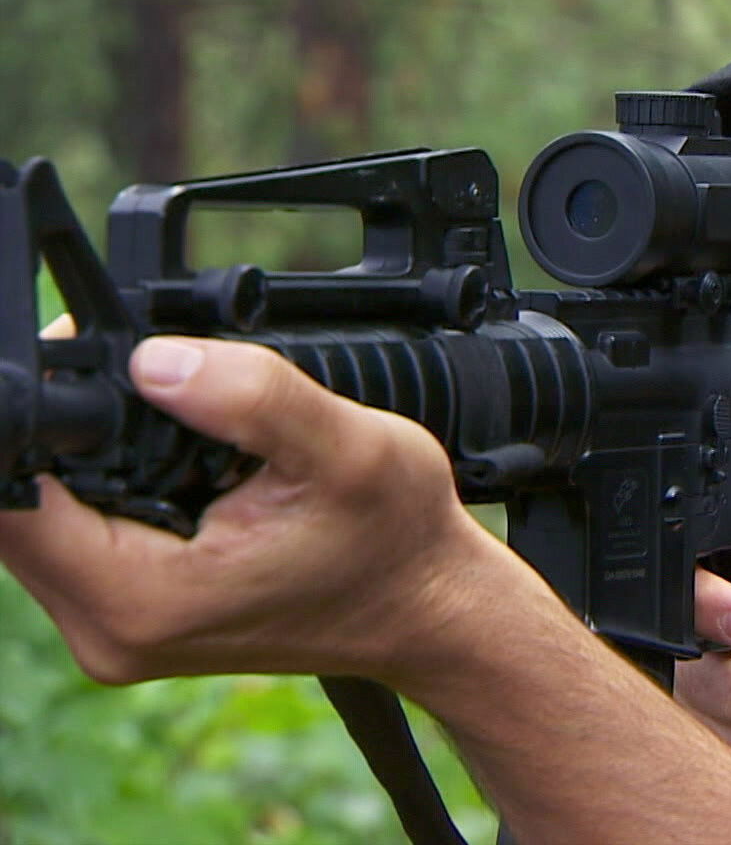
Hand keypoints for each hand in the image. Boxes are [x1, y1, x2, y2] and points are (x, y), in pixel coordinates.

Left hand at [0, 334, 513, 686]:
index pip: (16, 499)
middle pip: (16, 508)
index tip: (95, 363)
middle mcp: (111, 629)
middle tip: (145, 381)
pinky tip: (168, 465)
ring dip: (84, 459)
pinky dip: (104, 488)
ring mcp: (117, 631)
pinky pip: (73, 541)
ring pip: (39, 523)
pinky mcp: (132, 619)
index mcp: (142, 598)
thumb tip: (152, 358)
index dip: (41, 416)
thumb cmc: (398, 540)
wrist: (430, 608)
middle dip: (64, 434)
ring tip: (171, 425)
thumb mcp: (350, 448)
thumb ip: (253, 398)